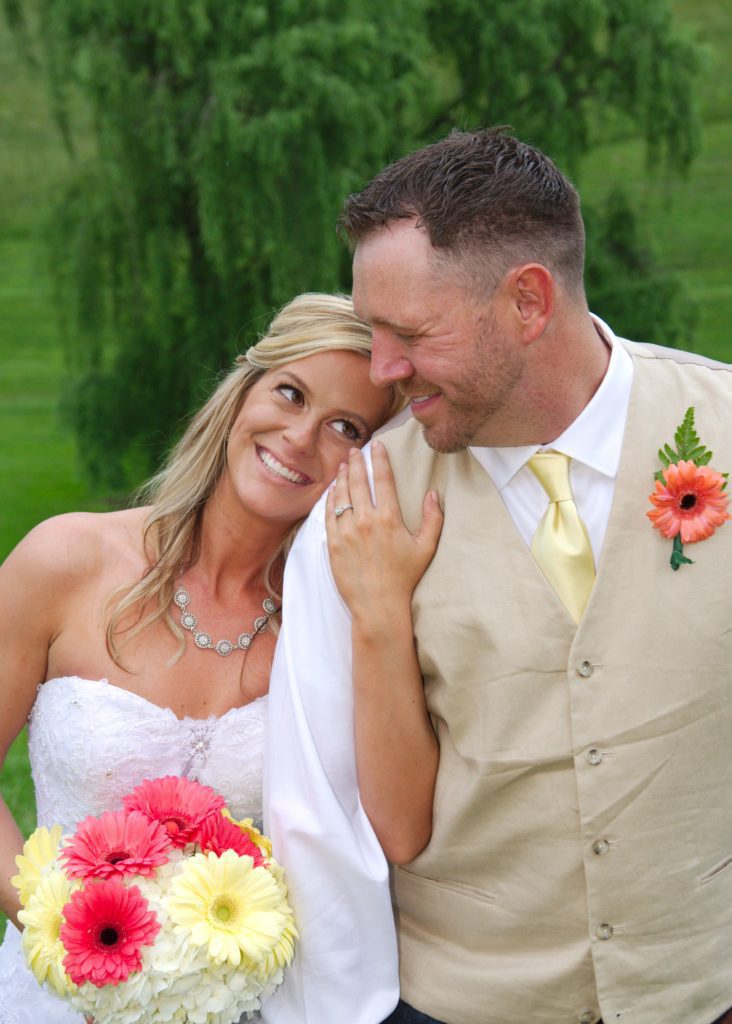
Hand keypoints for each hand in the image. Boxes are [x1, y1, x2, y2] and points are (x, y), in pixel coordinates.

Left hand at [325, 440, 442, 623]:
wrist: (378, 605)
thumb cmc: (404, 578)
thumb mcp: (425, 548)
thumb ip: (433, 519)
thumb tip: (434, 494)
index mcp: (389, 517)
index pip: (383, 479)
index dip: (379, 459)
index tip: (376, 446)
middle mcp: (366, 520)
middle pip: (358, 481)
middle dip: (356, 462)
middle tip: (354, 450)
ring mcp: (346, 531)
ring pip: (341, 495)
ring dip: (342, 477)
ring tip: (343, 466)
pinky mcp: (333, 544)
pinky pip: (329, 515)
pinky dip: (330, 499)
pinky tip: (332, 491)